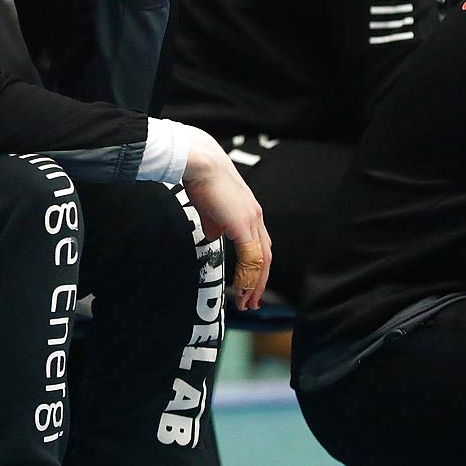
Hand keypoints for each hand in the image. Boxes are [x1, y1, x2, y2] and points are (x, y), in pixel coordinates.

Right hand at [179, 129, 272, 310]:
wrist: (200, 163)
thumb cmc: (201, 179)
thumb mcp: (209, 208)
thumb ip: (214, 224)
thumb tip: (213, 237)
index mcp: (250, 212)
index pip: (260, 246)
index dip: (257, 267)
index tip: (249, 285)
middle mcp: (256, 217)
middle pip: (265, 257)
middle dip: (260, 281)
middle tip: (253, 301)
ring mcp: (252, 221)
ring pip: (261, 261)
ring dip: (254, 284)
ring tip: (247, 302)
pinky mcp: (243, 225)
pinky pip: (250, 259)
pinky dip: (247, 277)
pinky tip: (241, 289)